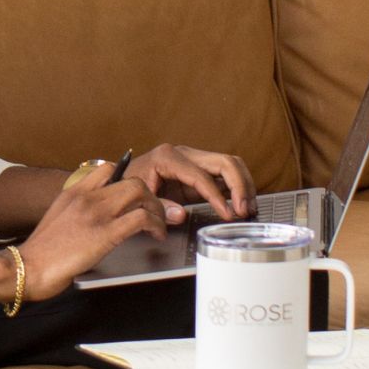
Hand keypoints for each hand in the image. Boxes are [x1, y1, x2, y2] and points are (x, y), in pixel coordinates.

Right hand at [19, 163, 167, 299]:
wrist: (29, 267)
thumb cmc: (41, 252)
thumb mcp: (57, 219)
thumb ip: (76, 211)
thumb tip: (94, 217)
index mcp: (73, 191)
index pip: (108, 169)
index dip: (127, 181)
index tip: (135, 198)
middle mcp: (87, 196)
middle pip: (131, 180)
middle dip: (150, 197)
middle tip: (153, 214)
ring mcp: (96, 213)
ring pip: (141, 193)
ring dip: (157, 209)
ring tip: (158, 225)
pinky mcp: (106, 233)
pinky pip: (142, 218)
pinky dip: (156, 225)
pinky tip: (156, 236)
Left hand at [129, 143, 254, 222]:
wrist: (121, 180)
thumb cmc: (127, 187)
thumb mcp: (138, 198)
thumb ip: (159, 207)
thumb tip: (180, 214)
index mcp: (167, 158)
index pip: (202, 177)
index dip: (217, 197)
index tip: (228, 214)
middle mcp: (183, 154)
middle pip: (224, 162)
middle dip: (239, 186)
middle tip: (244, 210)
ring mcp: (193, 159)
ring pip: (229, 164)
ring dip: (243, 185)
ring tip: (247, 208)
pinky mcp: (199, 169)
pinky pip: (225, 173)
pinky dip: (237, 187)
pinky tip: (241, 204)